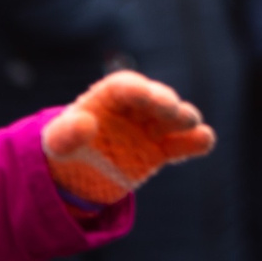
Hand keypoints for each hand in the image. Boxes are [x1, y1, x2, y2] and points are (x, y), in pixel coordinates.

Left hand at [44, 72, 214, 208]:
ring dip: (183, 118)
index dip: (135, 89)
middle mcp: (134, 108)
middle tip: (171, 108)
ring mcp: (150, 128)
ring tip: (190, 122)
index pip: (123, 87)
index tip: (145, 94)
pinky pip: (181, 144)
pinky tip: (204, 141)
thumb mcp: (57, 143)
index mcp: (107, 97)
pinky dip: (195, 141)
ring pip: (172, 118)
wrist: (77, 173)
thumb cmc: (66, 146)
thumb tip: (86, 124)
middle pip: (154, 99)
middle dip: (164, 102)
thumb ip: (67, 133)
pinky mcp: (161, 150)